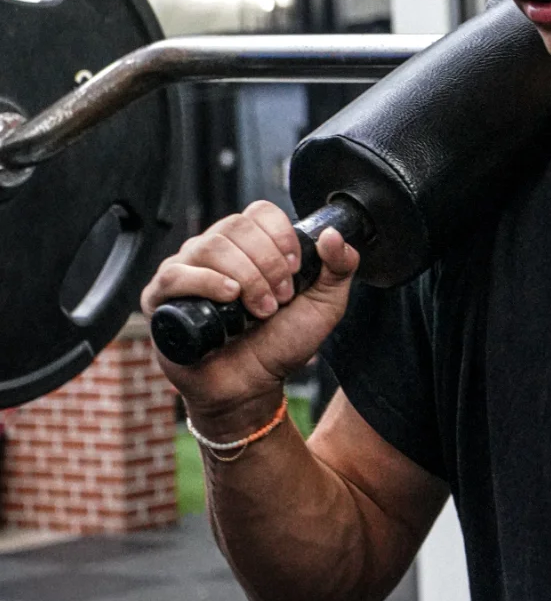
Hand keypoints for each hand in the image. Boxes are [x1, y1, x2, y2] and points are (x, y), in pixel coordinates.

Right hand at [141, 200, 358, 430]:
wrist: (252, 387)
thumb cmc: (280, 345)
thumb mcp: (324, 305)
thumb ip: (339, 268)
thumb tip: (332, 235)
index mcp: (249, 245)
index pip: (259, 212)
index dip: (280, 235)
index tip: (294, 268)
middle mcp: (215, 251)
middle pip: (235, 226)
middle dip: (266, 262)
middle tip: (279, 299)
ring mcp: (185, 271)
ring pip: (210, 245)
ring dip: (244, 276)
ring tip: (259, 310)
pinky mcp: (161, 298)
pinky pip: (175, 274)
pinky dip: (204, 281)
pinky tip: (228, 296)